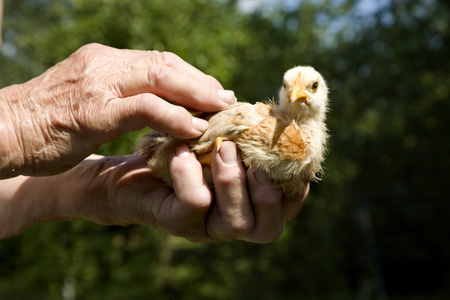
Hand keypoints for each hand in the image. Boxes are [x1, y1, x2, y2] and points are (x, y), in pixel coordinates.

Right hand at [0, 43, 235, 177]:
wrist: (3, 131)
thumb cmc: (47, 122)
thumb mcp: (89, 100)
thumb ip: (122, 97)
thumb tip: (158, 107)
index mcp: (104, 61)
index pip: (158, 61)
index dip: (191, 76)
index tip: (213, 92)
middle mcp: (104, 64)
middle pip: (166, 65)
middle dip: (201, 82)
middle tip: (226, 99)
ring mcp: (99, 85)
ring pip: (160, 78)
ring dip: (196, 94)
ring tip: (220, 110)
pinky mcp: (94, 111)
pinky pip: (144, 108)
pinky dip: (173, 116)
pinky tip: (193, 128)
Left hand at [68, 142, 306, 242]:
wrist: (132, 168)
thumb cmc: (183, 149)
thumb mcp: (217, 138)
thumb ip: (243, 137)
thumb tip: (268, 114)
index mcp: (249, 203)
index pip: (286, 209)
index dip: (295, 187)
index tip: (293, 154)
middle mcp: (231, 221)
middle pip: (268, 228)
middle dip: (266, 190)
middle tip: (253, 154)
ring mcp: (205, 227)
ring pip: (236, 222)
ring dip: (233, 180)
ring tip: (221, 147)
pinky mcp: (176, 221)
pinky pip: (195, 203)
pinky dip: (191, 173)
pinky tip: (181, 151)